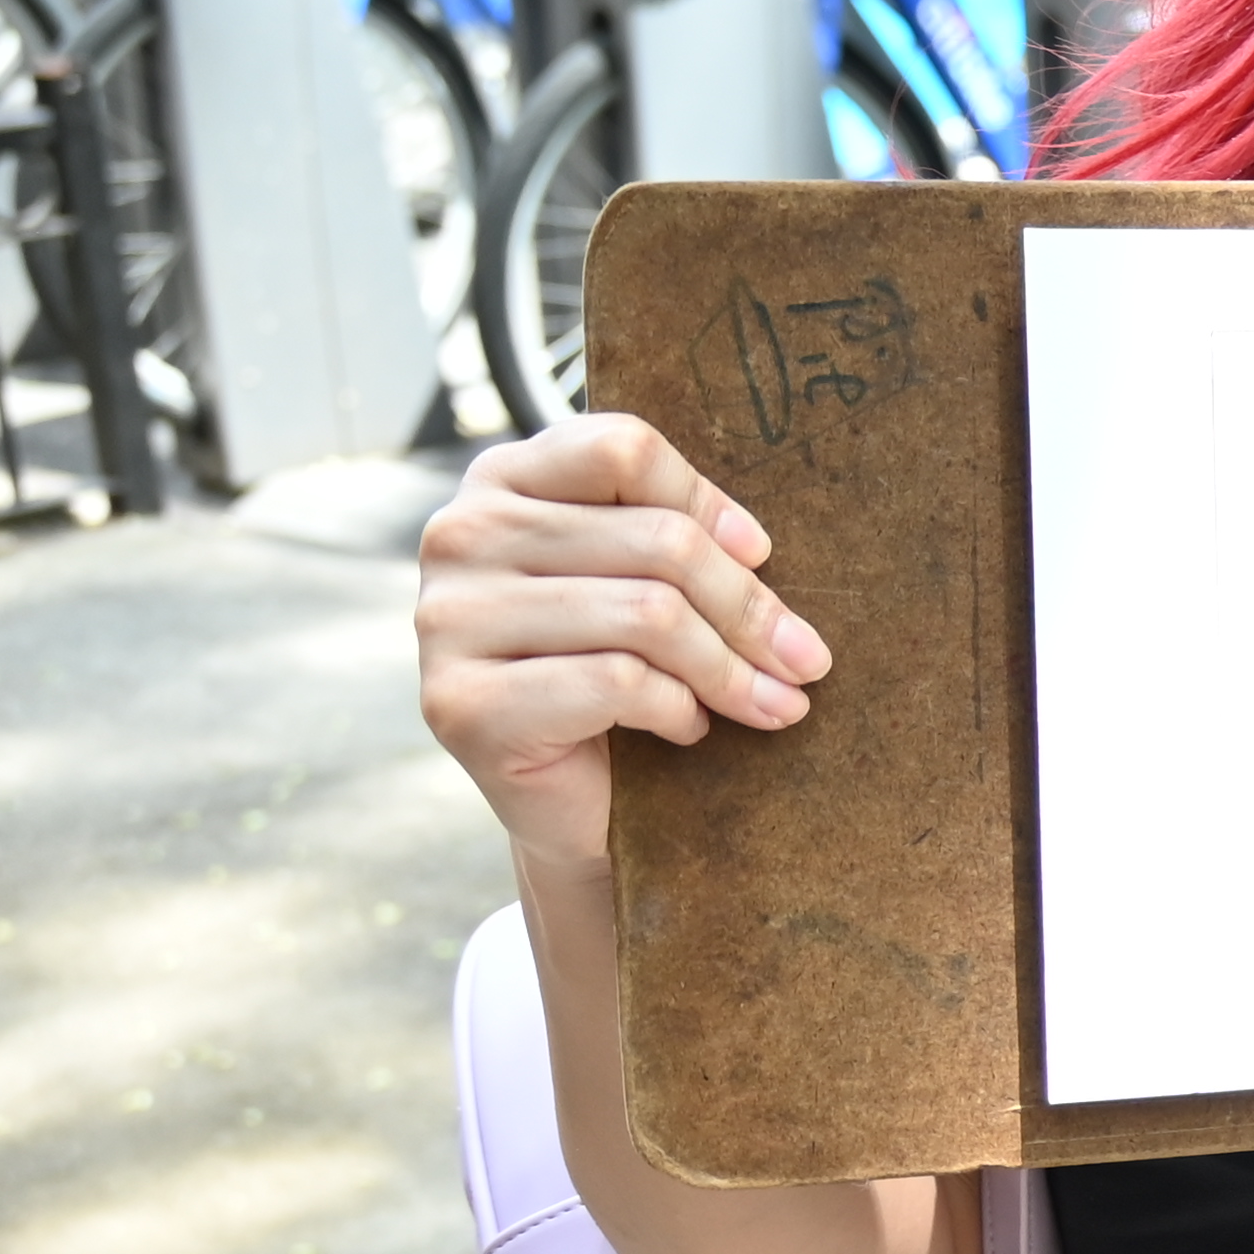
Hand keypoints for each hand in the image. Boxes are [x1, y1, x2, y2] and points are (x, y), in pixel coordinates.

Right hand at [412, 415, 830, 877]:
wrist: (571, 802)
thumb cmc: (621, 675)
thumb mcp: (647, 582)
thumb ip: (673, 534)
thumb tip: (755, 547)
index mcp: (501, 481)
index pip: (622, 450)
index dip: (707, 502)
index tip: (763, 556)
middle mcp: (457, 537)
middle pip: (655, 539)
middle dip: (750, 609)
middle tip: (806, 661)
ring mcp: (446, 620)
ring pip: (647, 614)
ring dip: (731, 669)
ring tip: (771, 703)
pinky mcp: (461, 703)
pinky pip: (617, 683)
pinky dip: (678, 709)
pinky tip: (689, 728)